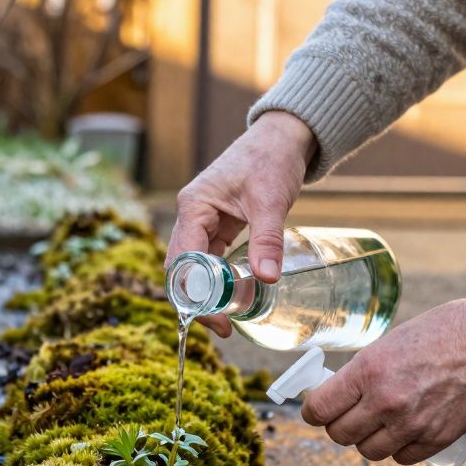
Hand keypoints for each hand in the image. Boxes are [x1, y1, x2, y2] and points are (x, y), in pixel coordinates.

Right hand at [165, 111, 314, 336]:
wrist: (283, 137)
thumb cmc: (271, 158)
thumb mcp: (270, 200)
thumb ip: (267, 239)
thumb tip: (266, 279)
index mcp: (193, 207)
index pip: (182, 261)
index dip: (195, 295)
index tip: (217, 318)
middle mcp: (192, 216)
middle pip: (182, 269)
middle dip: (198, 302)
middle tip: (223, 328)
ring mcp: (204, 221)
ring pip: (196, 267)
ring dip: (208, 294)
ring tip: (229, 320)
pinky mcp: (219, 225)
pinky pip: (212, 259)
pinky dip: (220, 280)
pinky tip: (234, 297)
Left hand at [301, 298, 465, 464]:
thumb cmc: (446, 331)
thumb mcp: (391, 342)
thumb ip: (365, 371)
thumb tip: (344, 392)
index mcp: (368, 370)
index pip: (319, 409)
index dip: (314, 411)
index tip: (319, 409)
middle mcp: (385, 402)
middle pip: (340, 435)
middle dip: (340, 426)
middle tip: (350, 415)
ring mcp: (411, 424)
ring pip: (369, 451)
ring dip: (369, 439)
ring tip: (380, 423)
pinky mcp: (437, 439)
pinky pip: (402, 458)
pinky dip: (400, 448)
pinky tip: (406, 431)